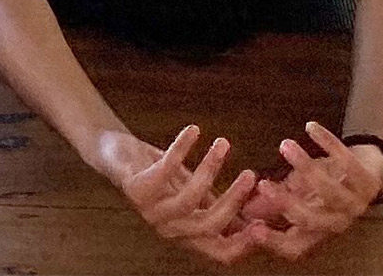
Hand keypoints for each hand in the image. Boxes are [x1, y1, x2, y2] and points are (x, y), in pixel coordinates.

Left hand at [104, 126, 260, 264]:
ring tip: (223, 143)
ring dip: (210, 168)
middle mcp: (169, 229)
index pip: (220, 253)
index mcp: (186, 235)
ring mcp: (151, 211)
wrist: (116, 157)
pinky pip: (165, 169)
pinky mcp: (137, 187)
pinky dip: (182, 147)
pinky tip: (194, 130)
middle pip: (209, 226)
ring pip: (190, 199)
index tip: (267, 223)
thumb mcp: (193, 194)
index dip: (244, 244)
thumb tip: (259, 215)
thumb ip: (219, 205)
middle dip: (234, 200)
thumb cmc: (160, 177)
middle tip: (251, 174)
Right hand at [234, 127, 382, 257]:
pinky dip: (327, 142)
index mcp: (318, 232)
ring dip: (305, 166)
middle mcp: (337, 223)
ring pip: (329, 190)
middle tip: (262, 184)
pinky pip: (347, 161)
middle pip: (310, 220)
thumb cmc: (328, 187)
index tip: (251, 227)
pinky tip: (310, 127)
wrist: (370, 175)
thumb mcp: (300, 196)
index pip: (293, 246)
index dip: (273, 240)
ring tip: (285, 145)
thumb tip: (244, 208)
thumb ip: (275, 203)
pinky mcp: (368, 180)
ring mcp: (355, 203)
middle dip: (284, 202)